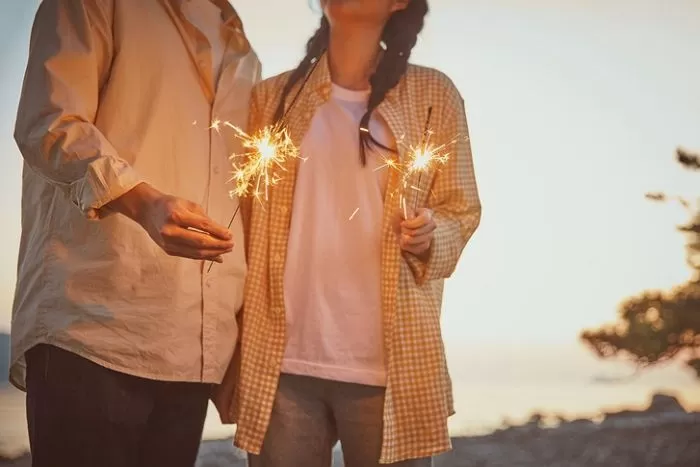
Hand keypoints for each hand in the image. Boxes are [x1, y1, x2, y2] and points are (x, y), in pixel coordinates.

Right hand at [109, 183, 233, 261]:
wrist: (147, 211)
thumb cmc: (171, 205)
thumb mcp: (189, 205)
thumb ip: (205, 219)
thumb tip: (222, 234)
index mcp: (176, 215)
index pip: (202, 226)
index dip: (218, 232)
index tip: (230, 235)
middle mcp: (170, 230)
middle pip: (200, 242)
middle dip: (219, 245)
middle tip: (231, 245)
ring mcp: (168, 243)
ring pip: (196, 252)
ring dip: (214, 253)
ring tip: (227, 250)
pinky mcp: (168, 250)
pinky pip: (190, 256)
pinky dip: (205, 257)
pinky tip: (217, 256)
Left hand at [399, 207, 435, 257]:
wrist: (398, 231)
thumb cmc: (400, 220)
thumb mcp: (398, 213)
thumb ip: (404, 212)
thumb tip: (411, 217)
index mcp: (426, 213)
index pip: (424, 219)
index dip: (413, 223)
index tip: (403, 224)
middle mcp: (431, 224)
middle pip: (422, 231)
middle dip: (408, 232)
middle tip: (402, 229)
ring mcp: (430, 235)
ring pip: (422, 241)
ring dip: (408, 240)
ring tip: (402, 236)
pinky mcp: (425, 245)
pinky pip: (419, 248)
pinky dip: (408, 247)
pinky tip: (404, 242)